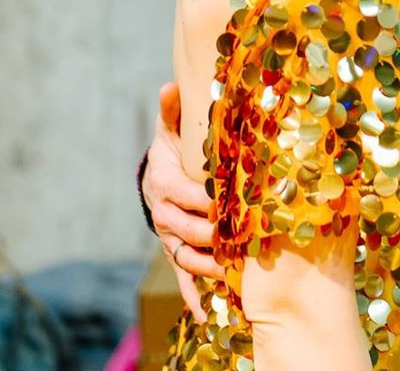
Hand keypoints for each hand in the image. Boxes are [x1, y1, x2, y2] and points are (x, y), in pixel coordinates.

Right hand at [144, 82, 216, 319]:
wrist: (157, 178)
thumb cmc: (173, 151)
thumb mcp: (170, 130)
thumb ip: (173, 111)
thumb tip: (170, 84)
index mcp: (164, 183)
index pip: (185, 195)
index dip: (206, 200)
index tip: (230, 202)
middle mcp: (164, 214)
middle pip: (188, 230)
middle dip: (213, 237)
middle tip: (242, 241)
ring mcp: (170, 237)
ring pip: (186, 258)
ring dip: (209, 269)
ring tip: (235, 276)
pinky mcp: (175, 254)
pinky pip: (182, 279)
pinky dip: (193, 298)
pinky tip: (206, 316)